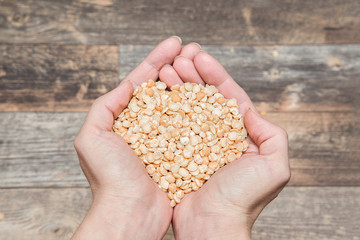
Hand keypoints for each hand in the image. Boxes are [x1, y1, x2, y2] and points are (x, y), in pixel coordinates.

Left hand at [71, 37, 181, 239]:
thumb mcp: (91, 136)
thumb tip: (130, 84)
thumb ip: (106, 105)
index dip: (156, 60)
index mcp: (124, 120)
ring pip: (179, 103)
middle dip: (176, 65)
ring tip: (201, 61)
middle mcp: (146, 126)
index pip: (140, 82)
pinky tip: (210, 91)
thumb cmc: (109, 178)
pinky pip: (193, 124)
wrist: (130, 213)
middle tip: (192, 47)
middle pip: (162, 88)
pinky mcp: (182, 151)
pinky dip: (200, 107)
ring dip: (190, 81)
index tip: (174, 43)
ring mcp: (166, 138)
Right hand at [160, 44, 290, 239]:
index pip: (228, 97)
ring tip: (166, 68)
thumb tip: (248, 111)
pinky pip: (171, 125)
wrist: (212, 226)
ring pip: (187, 108)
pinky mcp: (178, 153)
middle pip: (205, 98)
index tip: (200, 56)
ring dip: (178, 86)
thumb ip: (273, 135)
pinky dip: (165, 108)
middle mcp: (218, 137)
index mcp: (242, 136)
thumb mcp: (275, 167)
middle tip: (179, 57)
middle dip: (193, 75)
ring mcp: (196, 144)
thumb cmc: (243, 200)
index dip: (215, 75)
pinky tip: (157, 93)